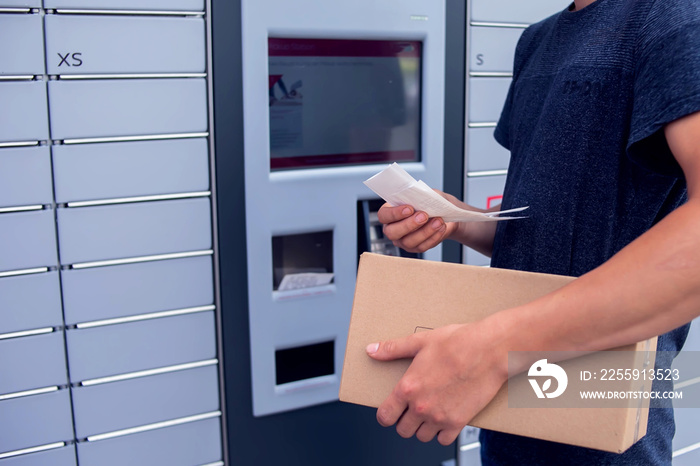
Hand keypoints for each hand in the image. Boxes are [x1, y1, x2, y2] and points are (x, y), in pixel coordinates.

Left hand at [366, 322, 508, 444]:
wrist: (489, 350)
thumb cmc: (457, 342)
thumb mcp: (420, 341)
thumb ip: (393, 349)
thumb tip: (372, 350)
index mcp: (408, 387)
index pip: (385, 416)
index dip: (385, 415)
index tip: (390, 411)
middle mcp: (421, 406)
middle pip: (402, 430)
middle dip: (404, 421)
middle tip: (411, 409)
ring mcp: (440, 417)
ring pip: (422, 437)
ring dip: (422, 428)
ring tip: (428, 413)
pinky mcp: (459, 422)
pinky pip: (443, 440)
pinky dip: (442, 433)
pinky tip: (444, 418)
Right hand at [377, 200, 457, 253]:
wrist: (444, 213)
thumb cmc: (430, 202)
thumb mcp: (426, 194)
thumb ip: (421, 195)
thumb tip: (421, 197)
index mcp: (390, 212)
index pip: (384, 215)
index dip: (394, 213)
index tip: (409, 208)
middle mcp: (393, 228)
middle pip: (392, 232)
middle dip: (408, 225)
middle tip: (424, 216)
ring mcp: (403, 240)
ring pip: (408, 242)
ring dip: (425, 231)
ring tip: (438, 221)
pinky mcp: (416, 248)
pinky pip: (422, 246)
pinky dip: (433, 237)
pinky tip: (440, 227)